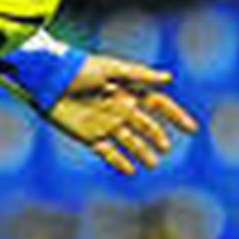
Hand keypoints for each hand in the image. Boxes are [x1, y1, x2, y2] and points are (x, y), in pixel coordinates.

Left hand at [45, 53, 198, 174]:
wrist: (46, 80)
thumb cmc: (78, 69)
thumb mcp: (110, 69)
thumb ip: (138, 75)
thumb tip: (168, 77)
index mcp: (127, 91)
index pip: (157, 105)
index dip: (175, 116)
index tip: (191, 128)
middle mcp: (119, 109)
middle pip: (145, 126)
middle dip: (156, 136)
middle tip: (163, 147)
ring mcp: (105, 124)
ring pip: (130, 142)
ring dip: (142, 152)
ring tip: (152, 163)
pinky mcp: (88, 136)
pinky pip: (108, 152)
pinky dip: (119, 161)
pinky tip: (130, 170)